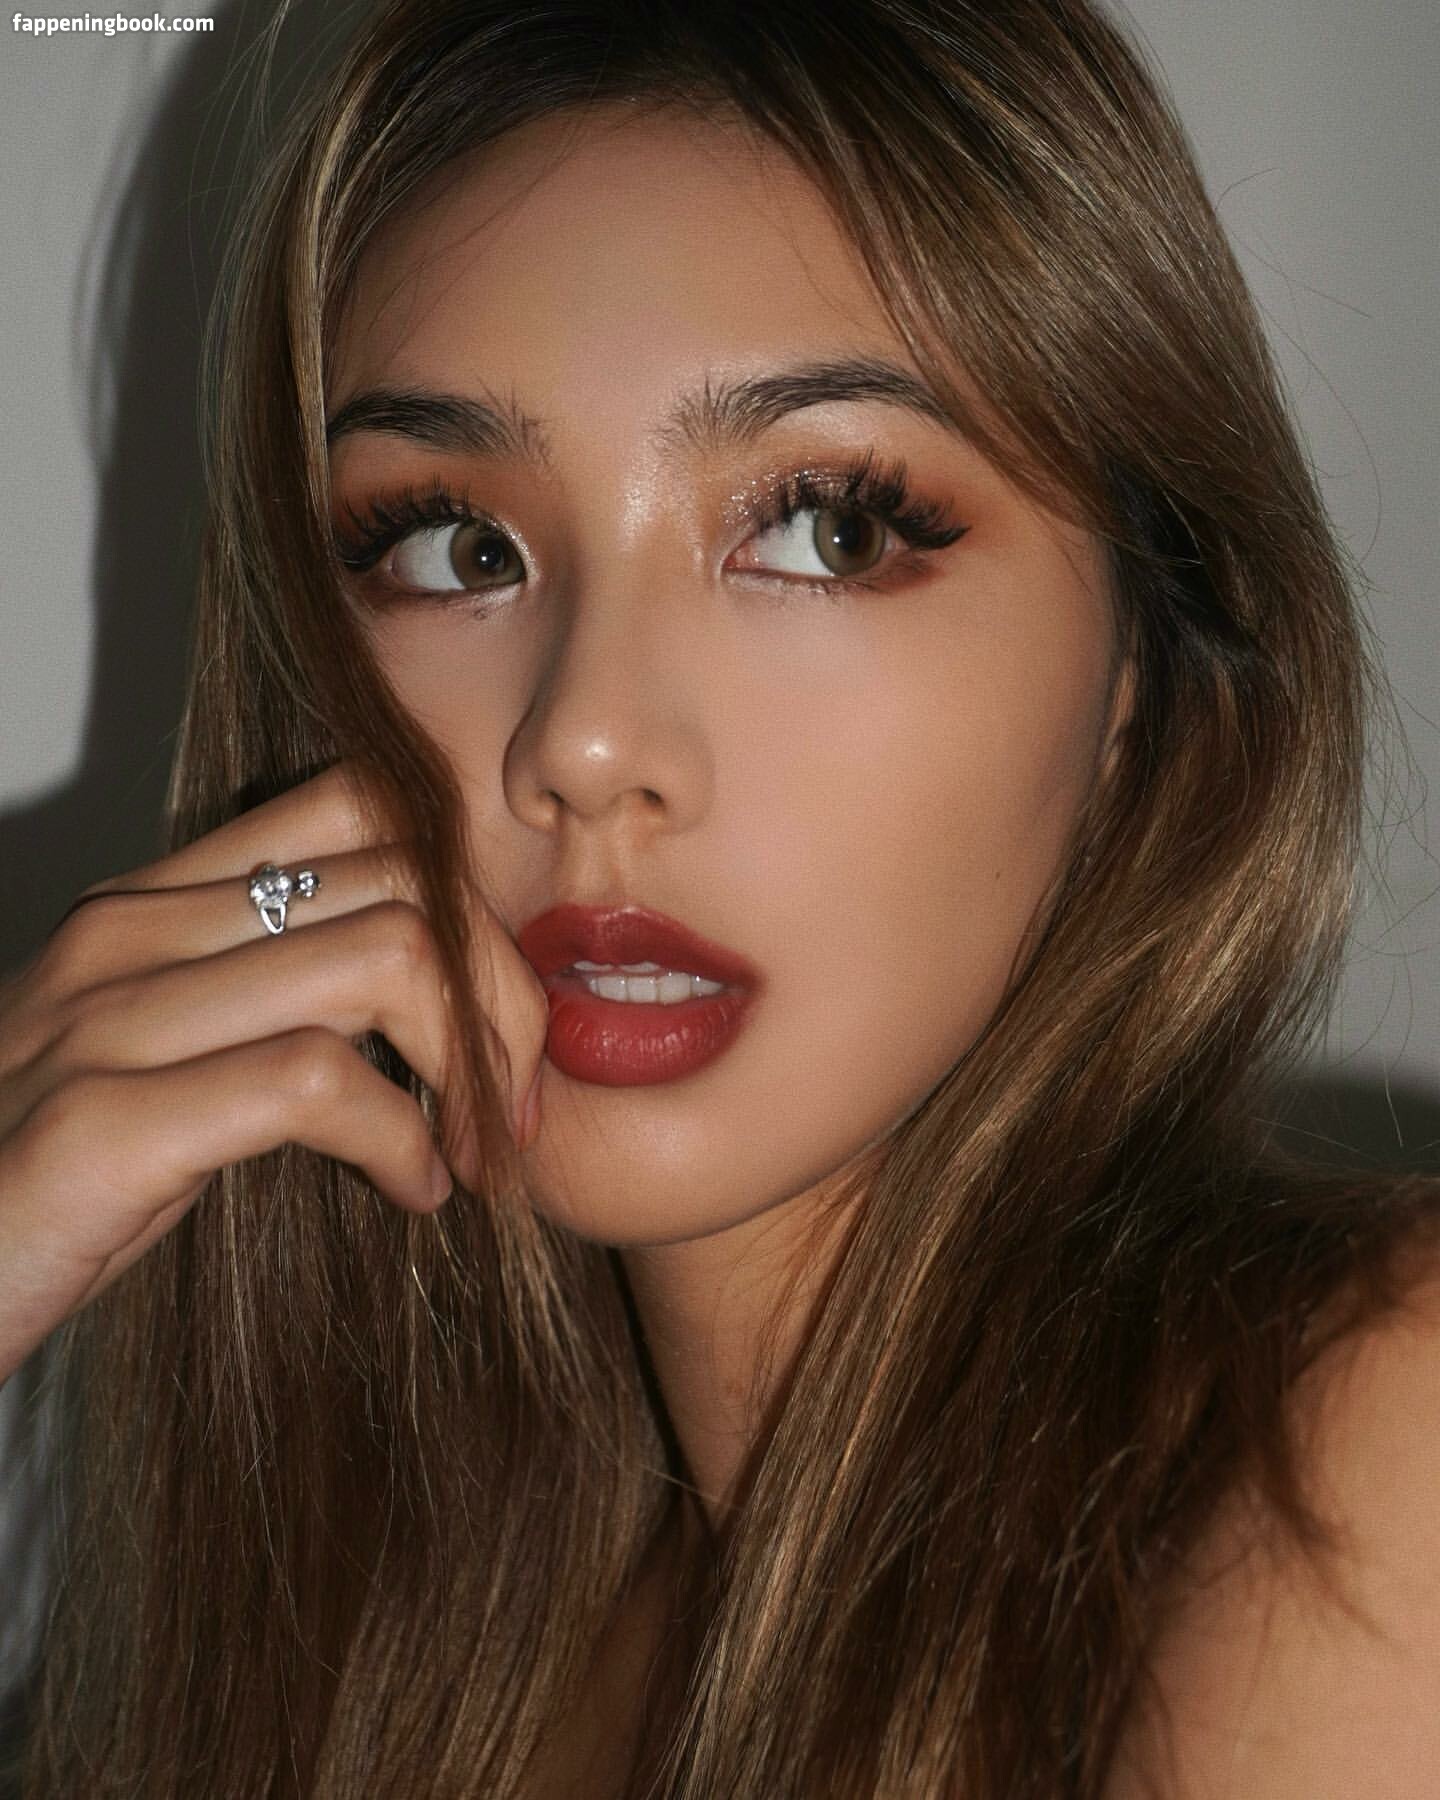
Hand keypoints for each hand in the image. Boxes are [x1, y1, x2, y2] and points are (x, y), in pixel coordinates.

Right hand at [0, 762, 547, 1384]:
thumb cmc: (40, 1191)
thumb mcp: (155, 1069)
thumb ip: (264, 1010)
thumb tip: (435, 1011)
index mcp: (149, 908)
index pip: (359, 806)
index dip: (470, 897)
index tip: (498, 1013)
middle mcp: (128, 935)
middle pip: (406, 877)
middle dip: (501, 992)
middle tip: (515, 1102)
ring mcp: (107, 1019)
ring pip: (386, 955)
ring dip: (471, 1065)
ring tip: (477, 1153)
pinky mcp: (99, 1123)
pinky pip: (318, 1082)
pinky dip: (403, 1139)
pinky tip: (414, 1191)